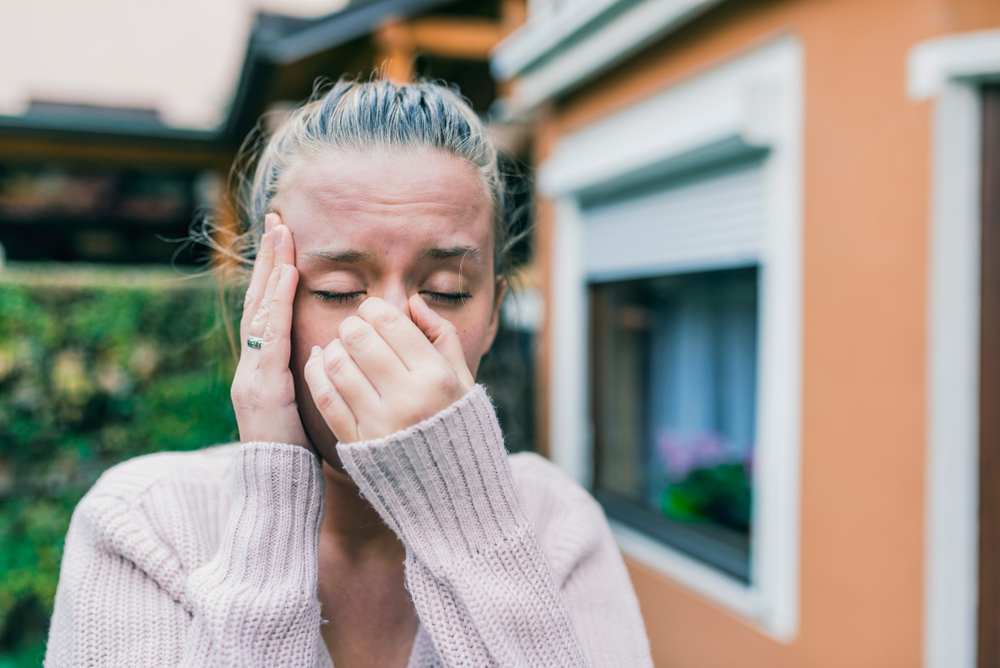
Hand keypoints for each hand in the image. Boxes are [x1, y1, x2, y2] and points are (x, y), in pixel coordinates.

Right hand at [232, 213, 309, 447]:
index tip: (283, 242)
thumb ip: (307, 380)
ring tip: (280, 234)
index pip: (266, 313)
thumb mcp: (300, 409)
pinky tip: (287, 277)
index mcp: (262, 370)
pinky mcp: (261, 386)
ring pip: (260, 311)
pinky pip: (270, 337)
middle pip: (257, 302)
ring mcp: (252, 375)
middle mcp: (251, 366)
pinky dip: (276, 304)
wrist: (273, 491)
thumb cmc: (293, 455)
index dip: (273, 276)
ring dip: (271, 269)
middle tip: (276, 220)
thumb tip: (324, 355)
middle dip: (267, 260)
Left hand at [303, 295, 474, 442]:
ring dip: (332, 348)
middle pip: (358, 338)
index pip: (389, 322)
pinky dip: (317, 373)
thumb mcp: (464, 379)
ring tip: (341, 349)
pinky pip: (325, 397)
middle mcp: (408, 398)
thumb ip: (442, 336)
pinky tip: (321, 364)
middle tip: (354, 330)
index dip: (373, 308)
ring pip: (336, 364)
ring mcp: (380, 423)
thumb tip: (412, 302)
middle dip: (351, 325)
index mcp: (437, 377)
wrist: (451, 490)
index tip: (373, 313)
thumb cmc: (459, 426)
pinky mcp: (357, 443)